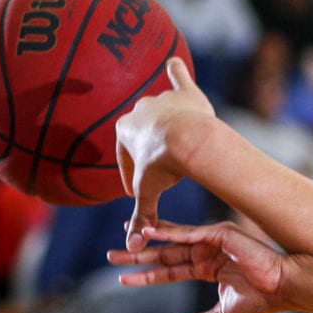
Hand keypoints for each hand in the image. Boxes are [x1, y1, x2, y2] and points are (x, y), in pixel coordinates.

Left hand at [108, 219, 293, 312]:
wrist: (283, 287)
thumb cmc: (260, 303)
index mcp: (208, 269)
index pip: (171, 271)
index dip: (148, 275)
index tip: (124, 279)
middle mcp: (206, 253)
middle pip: (165, 254)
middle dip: (139, 255)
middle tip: (112, 256)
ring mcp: (211, 241)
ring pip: (172, 240)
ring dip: (147, 238)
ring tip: (123, 236)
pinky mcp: (218, 233)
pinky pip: (187, 233)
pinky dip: (166, 231)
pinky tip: (146, 231)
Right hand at [113, 56, 217, 234]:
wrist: (189, 139)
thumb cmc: (165, 166)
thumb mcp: (149, 192)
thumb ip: (141, 217)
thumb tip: (131, 248)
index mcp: (123, 130)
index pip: (125, 159)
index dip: (133, 177)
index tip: (141, 191)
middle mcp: (138, 109)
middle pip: (143, 135)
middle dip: (149, 152)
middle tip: (161, 168)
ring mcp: (161, 98)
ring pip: (162, 112)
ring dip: (166, 122)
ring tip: (175, 137)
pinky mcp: (185, 92)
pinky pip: (179, 76)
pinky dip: (177, 72)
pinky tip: (175, 64)